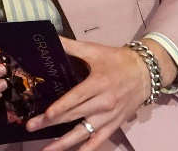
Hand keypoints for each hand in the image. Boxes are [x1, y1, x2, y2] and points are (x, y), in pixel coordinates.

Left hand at [26, 38, 155, 150]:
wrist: (146, 72)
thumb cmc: (117, 60)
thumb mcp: (94, 50)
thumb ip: (71, 46)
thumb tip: (50, 38)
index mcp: (98, 83)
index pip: (76, 98)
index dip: (61, 107)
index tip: (46, 115)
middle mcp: (104, 103)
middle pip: (75, 115)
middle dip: (51, 123)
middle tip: (31, 127)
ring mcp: (110, 116)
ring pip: (85, 132)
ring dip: (65, 142)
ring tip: (47, 149)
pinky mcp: (115, 124)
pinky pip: (100, 140)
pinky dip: (88, 148)